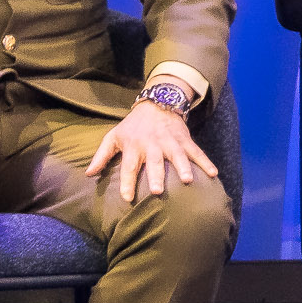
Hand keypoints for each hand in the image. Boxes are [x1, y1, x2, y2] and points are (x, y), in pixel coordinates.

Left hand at [85, 96, 211, 203]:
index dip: (127, 182)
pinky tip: (213, 174)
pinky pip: (197, 152)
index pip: (129, 167)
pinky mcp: (185, 140)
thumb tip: (88, 175)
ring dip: (183, 168)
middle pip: (154, 162)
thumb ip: (101, 156)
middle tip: (158, 192)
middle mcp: (152, 145)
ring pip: (177, 156)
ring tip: (188, 181)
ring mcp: (170, 142)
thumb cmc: (132, 126)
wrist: (157, 104)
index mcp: (133, 146)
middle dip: (156, 176)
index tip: (128, 198)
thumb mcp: (113, 137)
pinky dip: (206, 162)